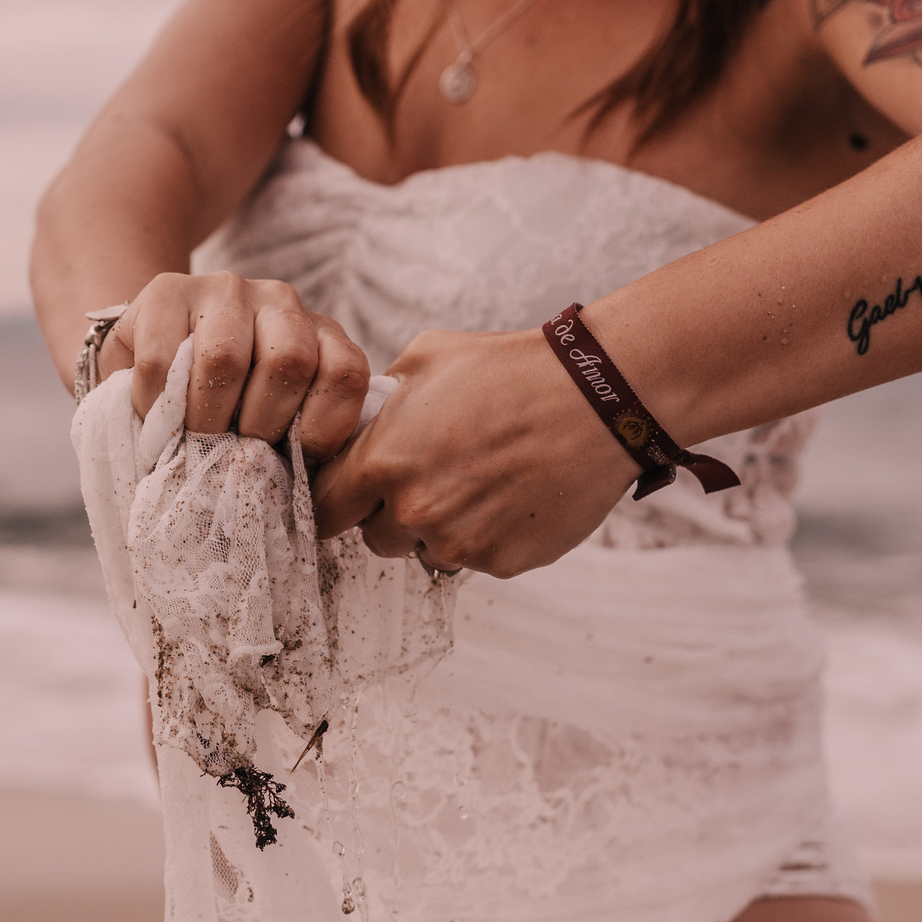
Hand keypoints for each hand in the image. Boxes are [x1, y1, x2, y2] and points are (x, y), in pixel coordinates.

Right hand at [104, 270, 370, 459]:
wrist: (158, 350)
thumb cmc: (225, 402)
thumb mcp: (274, 417)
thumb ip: (298, 441)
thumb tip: (306, 488)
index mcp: (319, 334)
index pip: (344, 372)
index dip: (321, 429)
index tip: (289, 461)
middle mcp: (280, 301)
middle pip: (289, 363)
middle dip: (260, 426)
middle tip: (234, 454)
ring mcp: (224, 290)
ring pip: (225, 359)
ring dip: (206, 417)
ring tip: (193, 440)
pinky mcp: (168, 291)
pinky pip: (163, 359)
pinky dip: (156, 404)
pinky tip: (156, 417)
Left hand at [312, 328, 637, 578]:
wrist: (596, 399)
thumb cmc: (511, 370)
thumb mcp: (426, 358)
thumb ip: (380, 399)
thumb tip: (359, 420)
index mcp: (383, 462)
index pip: (325, 509)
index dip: (337, 499)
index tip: (351, 492)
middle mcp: (415, 512)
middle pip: (375, 537)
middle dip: (391, 513)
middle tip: (432, 476)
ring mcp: (460, 543)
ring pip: (426, 551)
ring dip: (440, 528)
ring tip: (479, 481)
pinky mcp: (502, 562)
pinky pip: (476, 559)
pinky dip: (488, 535)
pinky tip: (512, 495)